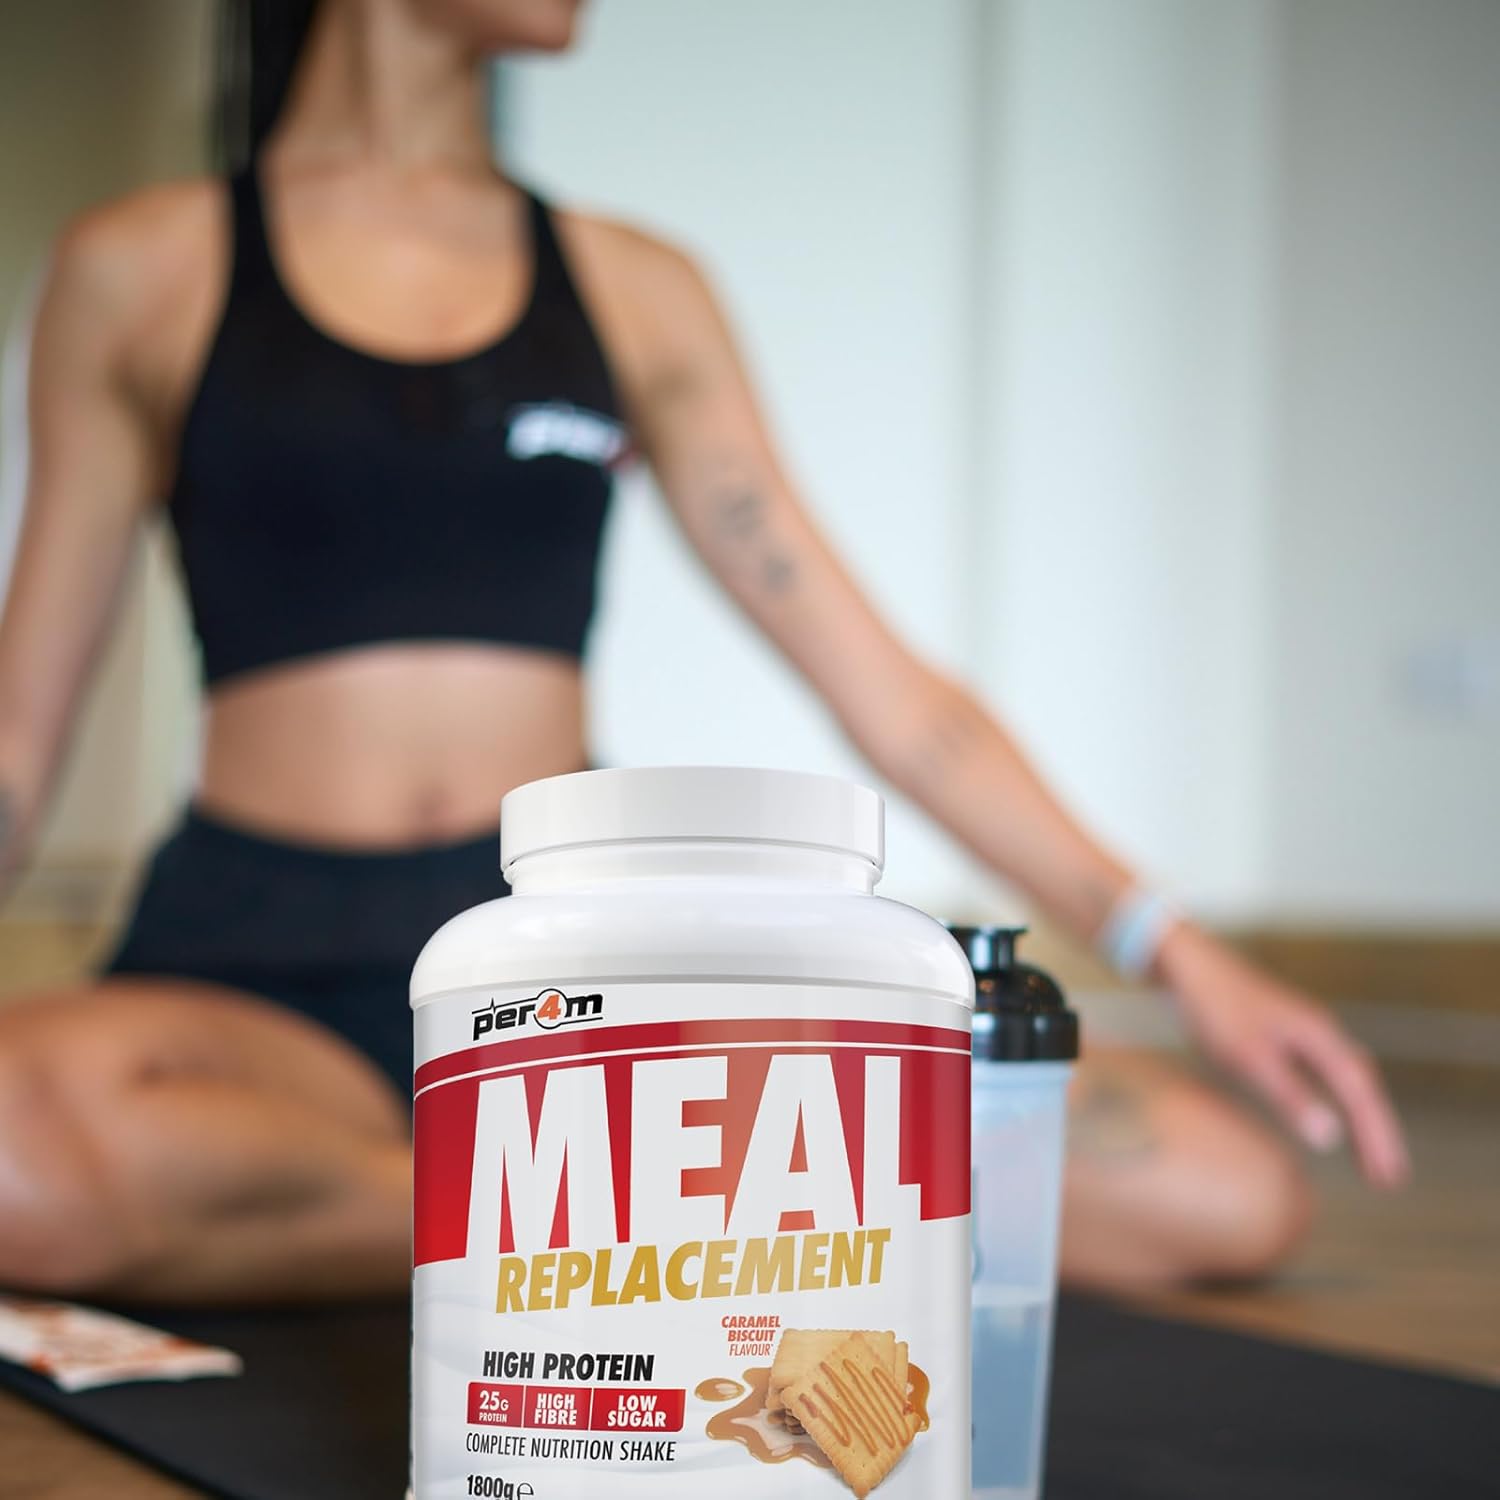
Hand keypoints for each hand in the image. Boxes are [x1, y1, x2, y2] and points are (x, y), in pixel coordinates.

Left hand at [1155, 922, 1409, 1186]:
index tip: (1389, 1177)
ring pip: (1346, 1078)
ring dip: (1361, 1118)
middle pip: (1362, 1086)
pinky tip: (1330, 1112)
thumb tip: (1331, 1137)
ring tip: (1370, 1159)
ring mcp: (1302, 1029)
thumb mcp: (1248, 1056)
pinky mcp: (1283, 1030)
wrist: (1187, 963)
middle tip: (1390, 1180)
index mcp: (1319, 1036)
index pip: (1361, 1093)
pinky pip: (1326, 1071)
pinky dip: (1337, 1098)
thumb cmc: (1214, 1006)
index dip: (1377, 1136)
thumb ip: (1289, 1094)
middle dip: (1378, 1132)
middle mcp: (1320, 1030)